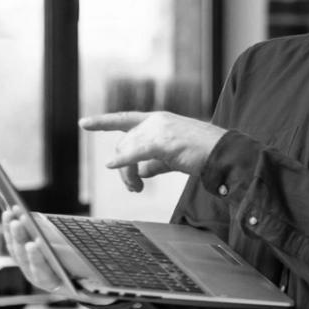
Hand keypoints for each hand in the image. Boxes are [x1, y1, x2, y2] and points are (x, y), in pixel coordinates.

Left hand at [0, 207, 113, 304]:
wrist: (77, 285)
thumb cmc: (87, 281)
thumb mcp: (92, 282)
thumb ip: (93, 280)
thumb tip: (107, 273)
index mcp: (52, 284)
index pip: (40, 272)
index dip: (36, 258)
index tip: (33, 244)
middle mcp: (35, 276)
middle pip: (23, 257)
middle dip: (20, 238)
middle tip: (18, 222)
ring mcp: (27, 266)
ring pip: (15, 248)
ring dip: (11, 230)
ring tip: (10, 213)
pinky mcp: (22, 256)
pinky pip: (13, 242)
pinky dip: (9, 228)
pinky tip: (8, 213)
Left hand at [80, 111, 225, 191]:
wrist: (225, 154)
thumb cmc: (203, 155)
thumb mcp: (174, 156)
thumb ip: (155, 161)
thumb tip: (141, 171)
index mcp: (159, 120)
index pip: (125, 120)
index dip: (103, 122)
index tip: (84, 123)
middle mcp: (156, 120)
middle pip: (124, 144)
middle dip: (123, 168)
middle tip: (134, 188)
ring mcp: (159, 129)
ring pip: (127, 151)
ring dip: (127, 174)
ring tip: (137, 189)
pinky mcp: (164, 142)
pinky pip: (135, 154)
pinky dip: (123, 161)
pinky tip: (114, 166)